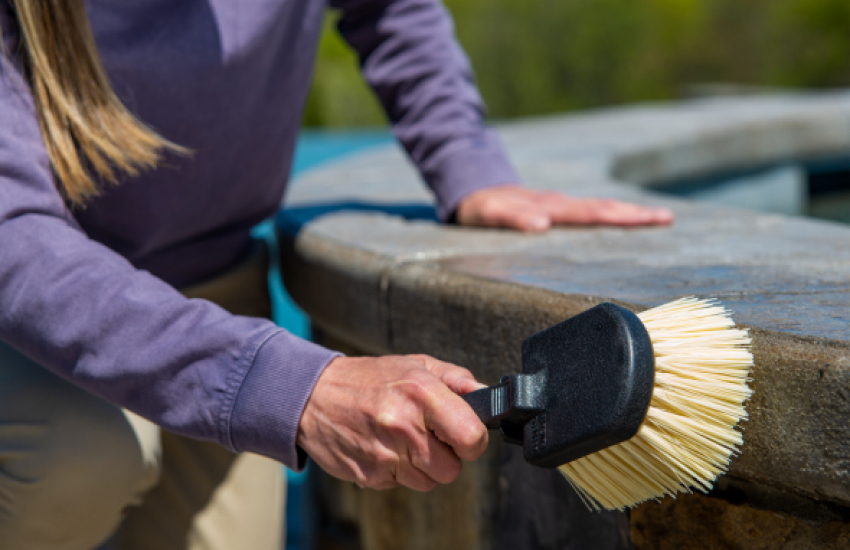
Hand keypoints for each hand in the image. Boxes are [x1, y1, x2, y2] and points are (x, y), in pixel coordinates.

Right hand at [296, 354, 487, 490]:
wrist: (314, 396)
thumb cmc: (369, 379)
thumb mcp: (415, 365)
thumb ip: (456, 380)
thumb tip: (487, 396)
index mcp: (422, 393)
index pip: (472, 438)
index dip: (473, 440)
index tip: (463, 433)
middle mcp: (404, 425)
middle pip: (452, 469)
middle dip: (445, 455)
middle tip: (427, 434)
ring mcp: (385, 454)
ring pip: (428, 481)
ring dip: (421, 465)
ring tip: (402, 438)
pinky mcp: (370, 475)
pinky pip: (401, 484)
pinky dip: (397, 470)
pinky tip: (383, 446)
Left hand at [455, 184, 673, 231]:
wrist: (468, 190)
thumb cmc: (476, 207)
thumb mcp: (488, 213)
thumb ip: (512, 218)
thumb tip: (543, 225)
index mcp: (550, 207)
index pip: (594, 213)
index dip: (625, 217)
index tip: (656, 219)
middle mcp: (558, 204)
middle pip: (603, 209)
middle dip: (637, 214)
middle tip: (669, 219)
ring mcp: (557, 205)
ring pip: (598, 208)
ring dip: (626, 214)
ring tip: (658, 219)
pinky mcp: (552, 210)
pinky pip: (586, 213)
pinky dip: (608, 215)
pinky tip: (621, 222)